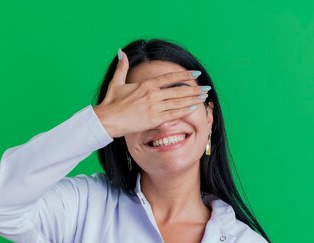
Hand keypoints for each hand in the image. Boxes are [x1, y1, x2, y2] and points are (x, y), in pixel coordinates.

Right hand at [93, 50, 207, 138]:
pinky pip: (173, 114)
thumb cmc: (110, 103)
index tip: (195, 74)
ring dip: (193, 99)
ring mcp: (154, 107)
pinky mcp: (153, 119)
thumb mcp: (116, 83)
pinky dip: (184, 110)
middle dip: (194, 88)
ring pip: (178, 102)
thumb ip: (122, 68)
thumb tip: (121, 52)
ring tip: (204, 97)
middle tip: (206, 87)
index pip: (169, 77)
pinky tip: (193, 108)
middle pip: (178, 89)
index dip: (184, 75)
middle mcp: (152, 94)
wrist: (106, 120)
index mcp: (146, 84)